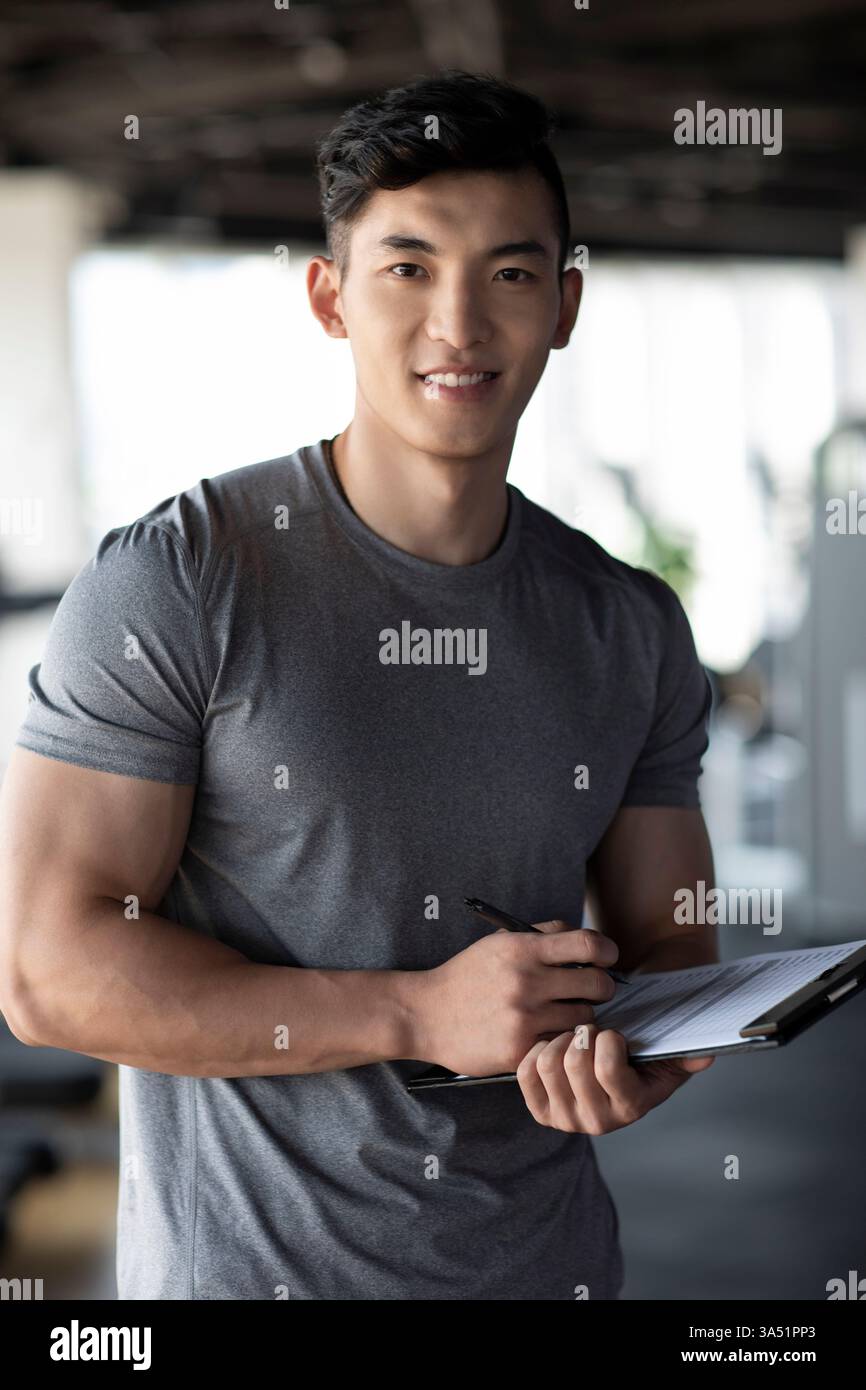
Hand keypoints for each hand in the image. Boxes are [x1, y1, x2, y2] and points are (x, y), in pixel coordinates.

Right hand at [418, 919, 618, 1076]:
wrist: (426, 1014)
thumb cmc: (467, 976)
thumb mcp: (499, 942)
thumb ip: (543, 934)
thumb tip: (585, 940)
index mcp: (522, 949)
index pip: (588, 945)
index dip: (607, 952)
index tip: (607, 958)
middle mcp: (526, 981)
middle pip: (597, 984)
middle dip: (600, 987)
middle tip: (590, 990)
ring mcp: (523, 1017)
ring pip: (584, 1018)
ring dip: (580, 1016)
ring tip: (561, 1013)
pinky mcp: (519, 1049)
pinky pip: (562, 1043)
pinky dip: (560, 1039)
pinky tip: (546, 1033)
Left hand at [516, 1021, 714, 1132]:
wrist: (610, 1082)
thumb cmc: (640, 1064)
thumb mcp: (665, 1060)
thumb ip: (684, 1056)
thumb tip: (705, 1055)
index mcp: (630, 1107)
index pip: (607, 1068)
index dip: (607, 1039)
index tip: (613, 1034)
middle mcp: (596, 1121)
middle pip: (574, 1063)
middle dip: (582, 1034)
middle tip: (590, 1029)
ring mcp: (565, 1119)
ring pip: (547, 1063)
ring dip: (559, 1039)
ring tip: (572, 1038)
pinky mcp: (540, 1111)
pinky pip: (525, 1071)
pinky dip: (536, 1049)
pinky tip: (554, 1047)